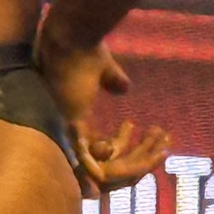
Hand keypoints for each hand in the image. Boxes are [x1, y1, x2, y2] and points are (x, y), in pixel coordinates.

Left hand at [36, 24, 170, 196]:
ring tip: (142, 164)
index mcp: (76, 112)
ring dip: (117, 163)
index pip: (92, 141)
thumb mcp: (104, 68)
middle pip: (93, 156)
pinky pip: (82, 152)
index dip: (113, 146)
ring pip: (91, 158)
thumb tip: (126, 88)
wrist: (71, 38)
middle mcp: (70, 122)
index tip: (131, 144)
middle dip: (120, 161)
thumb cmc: (83, 48)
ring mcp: (68, 123)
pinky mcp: (71, 121)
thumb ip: (113, 79)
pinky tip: (106, 175)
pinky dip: (94, 165)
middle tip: (146, 159)